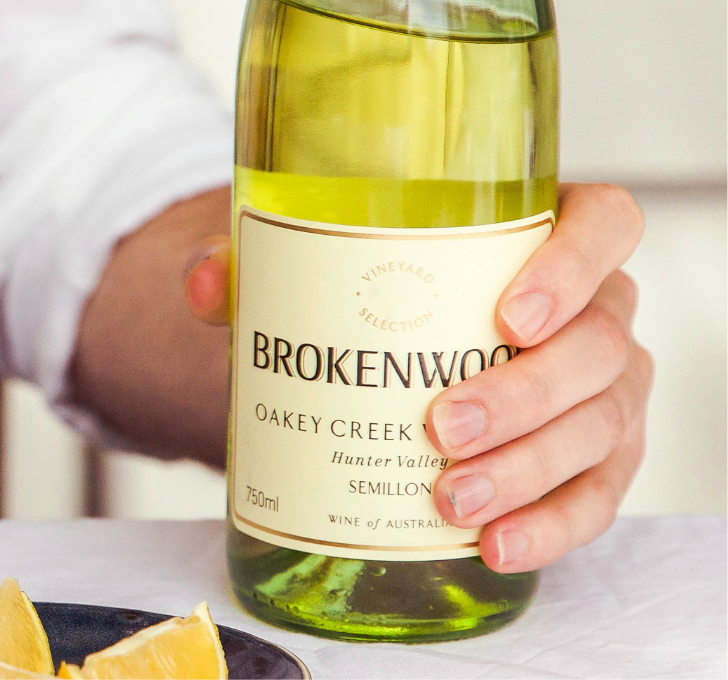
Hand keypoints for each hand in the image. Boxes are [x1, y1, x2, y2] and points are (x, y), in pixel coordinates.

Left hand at [187, 183, 651, 572]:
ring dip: (528, 469)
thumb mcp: (312, 270)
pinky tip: (493, 544)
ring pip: (598, 426)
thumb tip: (207, 285)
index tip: (509, 317)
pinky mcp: (594, 459)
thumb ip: (254, 268)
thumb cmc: (366, 296)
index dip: (574, 265)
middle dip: (525, 395)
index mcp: (545, 237)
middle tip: (443, 428)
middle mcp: (595, 310)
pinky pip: (595, 497)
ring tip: (450, 500)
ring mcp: (603, 389)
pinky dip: (550, 525)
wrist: (376, 358)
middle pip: (597, 345)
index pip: (603, 223)